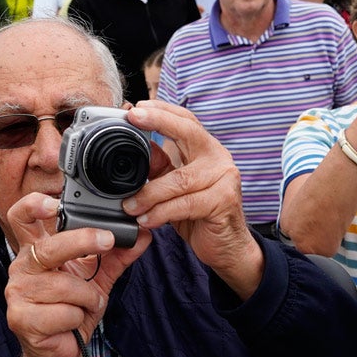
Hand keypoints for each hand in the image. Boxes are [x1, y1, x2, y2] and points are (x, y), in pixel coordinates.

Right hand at [5, 193, 149, 356]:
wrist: (59, 354)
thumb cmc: (72, 311)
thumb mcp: (97, 278)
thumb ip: (117, 255)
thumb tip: (143, 234)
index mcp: (35, 251)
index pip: (22, 217)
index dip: (34, 205)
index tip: (56, 204)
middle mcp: (22, 267)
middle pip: (50, 247)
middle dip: (82, 242)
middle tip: (108, 240)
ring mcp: (17, 293)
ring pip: (65, 285)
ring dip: (88, 297)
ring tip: (86, 305)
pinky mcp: (21, 318)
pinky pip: (63, 312)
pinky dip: (78, 317)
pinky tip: (72, 323)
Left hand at [122, 101, 262, 299]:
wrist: (227, 248)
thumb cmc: (200, 215)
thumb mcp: (175, 188)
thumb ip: (161, 167)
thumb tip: (140, 146)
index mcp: (207, 150)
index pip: (186, 121)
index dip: (162, 111)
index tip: (137, 108)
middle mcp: (219, 158)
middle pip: (188, 132)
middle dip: (158, 121)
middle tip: (133, 119)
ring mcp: (225, 178)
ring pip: (179, 179)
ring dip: (149, 193)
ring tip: (129, 205)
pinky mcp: (224, 201)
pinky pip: (185, 204)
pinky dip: (161, 213)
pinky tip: (147, 220)